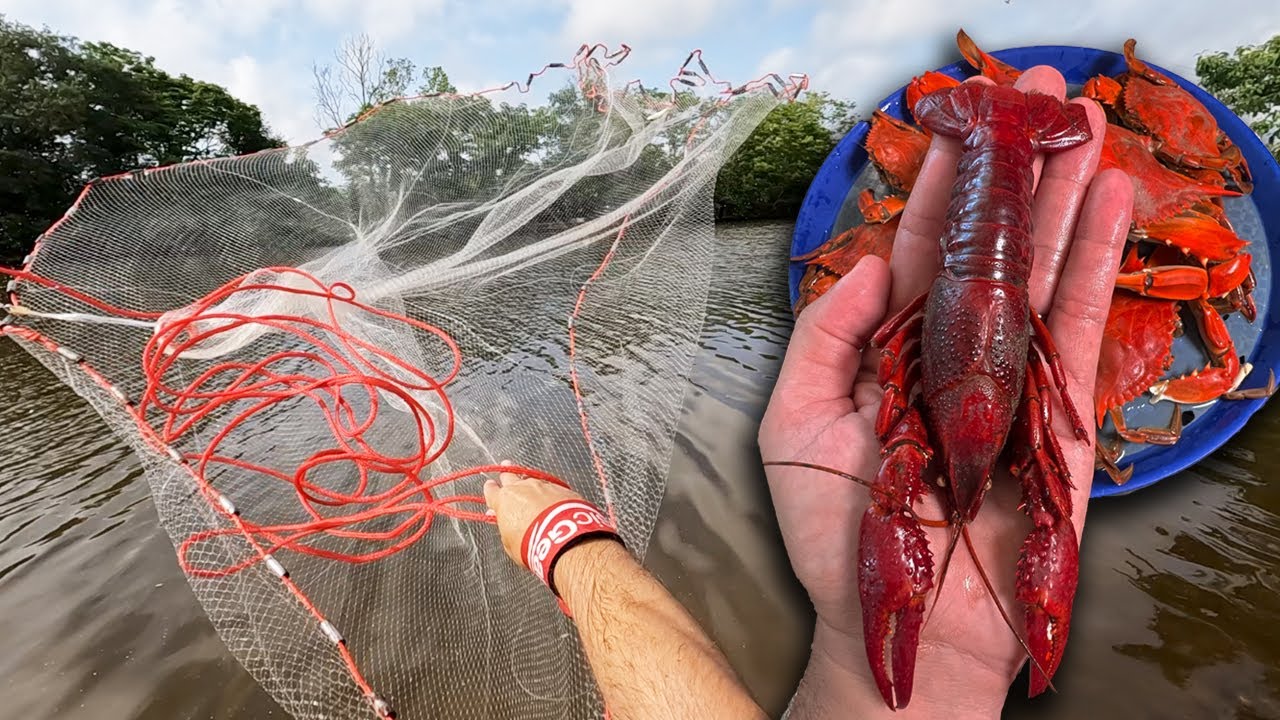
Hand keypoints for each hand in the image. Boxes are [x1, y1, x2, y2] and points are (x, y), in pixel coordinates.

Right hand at [483, 466, 583, 564]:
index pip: (491, 490)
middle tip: (506, 464)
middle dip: (507, 472)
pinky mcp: (561, 488)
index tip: (490, 486)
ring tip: (528, 479)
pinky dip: (549, 490)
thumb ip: (505, 527)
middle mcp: (521, 488)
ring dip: (529, 480)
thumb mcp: (509, 541)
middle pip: (510, 475)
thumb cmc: (530, 544)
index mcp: (503, 500)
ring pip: (531, 478)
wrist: (560, 537)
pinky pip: (552, 486)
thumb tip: (505, 521)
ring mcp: (542, 486)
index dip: (490, 488)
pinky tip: (552, 494)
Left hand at [759, 67, 1133, 715]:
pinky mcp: (1057, 416)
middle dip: (1009, 172)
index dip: (934, 190)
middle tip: (1033, 95)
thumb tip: (866, 266)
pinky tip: (1109, 204)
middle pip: (985, 247)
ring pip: (1037, 272)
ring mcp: (1008, 381)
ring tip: (1081, 124)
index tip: (954, 124)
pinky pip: (1078, 330)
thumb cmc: (836, 540)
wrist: (897, 628)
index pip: (916, 254)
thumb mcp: (794, 427)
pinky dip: (1095, 266)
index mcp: (890, 353)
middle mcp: (952, 355)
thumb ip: (824, 341)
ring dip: (1061, 196)